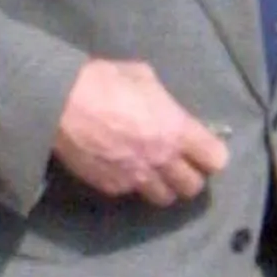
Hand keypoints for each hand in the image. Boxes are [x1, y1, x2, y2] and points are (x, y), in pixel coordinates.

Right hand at [53, 59, 228, 205]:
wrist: (61, 103)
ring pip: (165, 198)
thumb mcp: (144, 78)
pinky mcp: (113, 187)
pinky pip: (133, 194)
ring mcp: (137, 177)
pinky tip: (124, 169)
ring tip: (155, 173)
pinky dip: (133, 186)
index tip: (204, 150)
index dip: (212, 155)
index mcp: (177, 129)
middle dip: (190, 176)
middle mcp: (162, 159)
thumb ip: (163, 101)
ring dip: (164, 187)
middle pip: (193, 187)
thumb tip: (168, 110)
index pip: (215, 159)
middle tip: (179, 164)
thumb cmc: (105, 81)